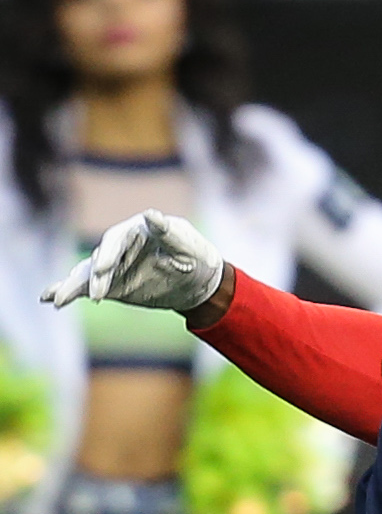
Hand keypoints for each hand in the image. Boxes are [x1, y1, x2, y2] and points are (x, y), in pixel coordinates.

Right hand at [42, 208, 224, 311]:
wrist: (199, 280)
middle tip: (93, 294)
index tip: (103, 269)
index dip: (109, 254)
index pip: (115, 241)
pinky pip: (87, 288)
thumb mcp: (187, 244)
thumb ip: (167, 232)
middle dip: (93, 278)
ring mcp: (113, 267)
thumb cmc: (195, 254)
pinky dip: (70, 292)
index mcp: (134, 231)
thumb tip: (151, 215)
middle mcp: (118, 247)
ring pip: (88, 274)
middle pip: (99, 260)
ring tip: (56, 299)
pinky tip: (50, 298)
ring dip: (72, 286)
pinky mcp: (112, 284)